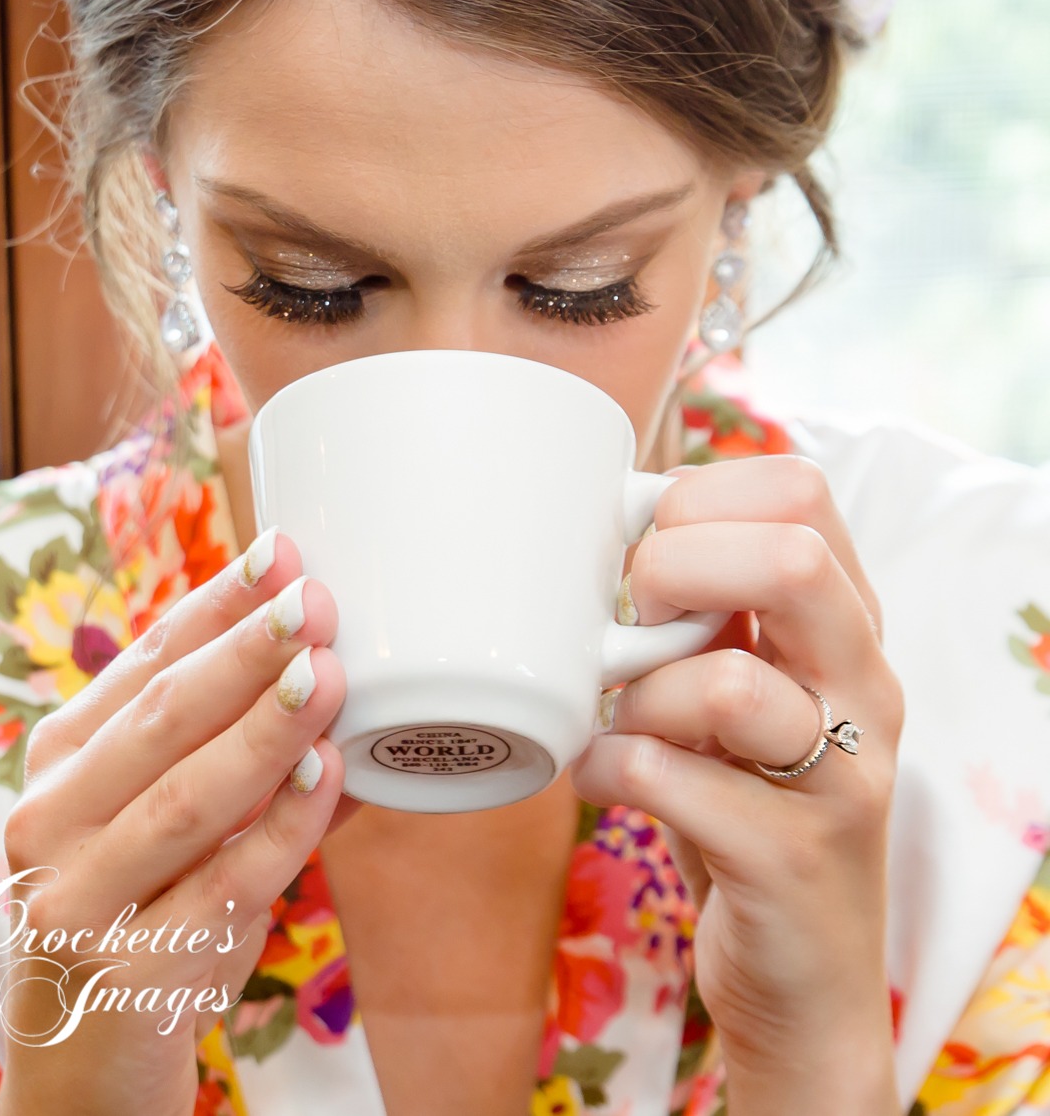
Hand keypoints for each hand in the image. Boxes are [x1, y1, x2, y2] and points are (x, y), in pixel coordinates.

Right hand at [0, 531, 357, 1115]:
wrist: (80, 1069)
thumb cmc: (141, 915)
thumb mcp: (170, 828)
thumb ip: (249, 762)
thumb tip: (354, 689)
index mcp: (60, 763)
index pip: (142, 664)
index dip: (216, 606)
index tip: (281, 553)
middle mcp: (52, 822)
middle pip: (160, 721)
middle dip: (244, 654)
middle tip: (315, 602)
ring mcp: (80, 900)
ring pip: (185, 800)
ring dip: (266, 734)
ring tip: (328, 677)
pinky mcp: (128, 973)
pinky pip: (221, 888)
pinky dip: (281, 830)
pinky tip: (329, 780)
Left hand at [570, 455, 904, 1113]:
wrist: (806, 978)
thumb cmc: (749, 801)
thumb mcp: (740, 687)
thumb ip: (705, 610)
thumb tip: (615, 524)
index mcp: (846, 623)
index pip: (800, 490)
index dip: (701, 497)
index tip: (650, 550)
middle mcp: (864, 685)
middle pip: (792, 557)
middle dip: (675, 567)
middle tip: (636, 621)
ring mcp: (842, 776)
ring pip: (730, 683)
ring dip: (639, 696)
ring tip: (618, 721)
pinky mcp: (796, 860)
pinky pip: (677, 783)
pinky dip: (613, 770)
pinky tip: (604, 779)